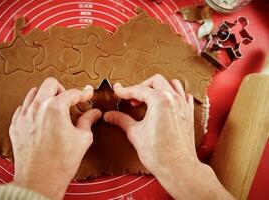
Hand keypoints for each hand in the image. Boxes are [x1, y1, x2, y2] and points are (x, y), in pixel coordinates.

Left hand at [9, 77, 100, 199]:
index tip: (87, 95)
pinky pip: (23, 107)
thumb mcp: (82, 139)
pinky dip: (34, 108)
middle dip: (62, 89)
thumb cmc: (60, 163)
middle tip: (69, 101)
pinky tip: (41, 118)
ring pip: (34, 92)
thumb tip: (94, 113)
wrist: (39, 181)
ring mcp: (23, 116)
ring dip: (46, 96)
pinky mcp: (16, 125)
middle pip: (50, 84)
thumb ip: (88, 120)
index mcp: (54, 108)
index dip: (83, 94)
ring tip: (55, 109)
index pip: (72, 92)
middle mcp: (36, 108)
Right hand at [104, 74, 233, 199]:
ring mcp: (183, 105)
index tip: (118, 91)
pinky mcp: (188, 114)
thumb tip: (109, 115)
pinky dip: (174, 94)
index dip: (125, 91)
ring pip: (172, 84)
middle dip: (141, 86)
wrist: (177, 168)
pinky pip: (183, 95)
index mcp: (160, 100)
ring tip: (149, 98)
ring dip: (159, 87)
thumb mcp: (135, 133)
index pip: (138, 90)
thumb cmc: (159, 153)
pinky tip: (166, 103)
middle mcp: (173, 99)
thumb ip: (121, 120)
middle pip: (156, 81)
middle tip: (132, 99)